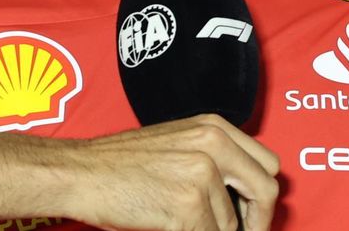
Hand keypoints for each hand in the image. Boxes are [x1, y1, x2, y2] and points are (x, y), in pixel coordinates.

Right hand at [70, 113, 279, 230]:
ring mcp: (201, 174)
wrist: (80, 173)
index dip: (262, 197)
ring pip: (231, 225)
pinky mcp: (186, 204)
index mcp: (214, 127)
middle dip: (257, 222)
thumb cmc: (121, 165)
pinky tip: (169, 228)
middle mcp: (213, 144)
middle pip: (266, 192)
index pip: (267, 165)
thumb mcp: (178, 144)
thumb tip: (247, 200)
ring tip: (181, 224)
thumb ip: (214, 160)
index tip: (252, 216)